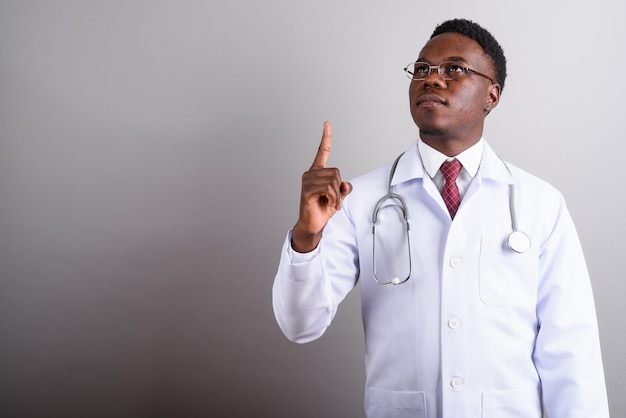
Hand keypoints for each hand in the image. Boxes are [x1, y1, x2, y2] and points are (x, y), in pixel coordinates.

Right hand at [292, 121, 352, 252]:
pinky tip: (328, 204)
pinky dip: (333, 199)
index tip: (327, 123)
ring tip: (330, 203)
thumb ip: (343, 188)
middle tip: (334, 199)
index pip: (322, 152)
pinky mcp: (307, 190)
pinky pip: (328, 189)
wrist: (313, 224)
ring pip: (333, 181)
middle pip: (336, 172)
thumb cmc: (323, 209)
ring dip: (336, 195)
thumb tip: (346, 185)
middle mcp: (310, 173)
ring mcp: (307, 181)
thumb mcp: (338, 197)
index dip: (326, 138)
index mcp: (317, 172)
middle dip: (339, 188)